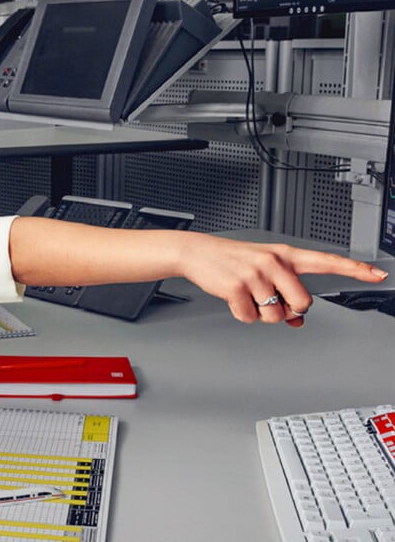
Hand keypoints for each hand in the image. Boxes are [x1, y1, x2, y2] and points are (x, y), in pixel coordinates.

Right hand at [181, 235, 387, 325]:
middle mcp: (274, 263)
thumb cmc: (234, 261)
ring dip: (262, 314)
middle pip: (303, 303)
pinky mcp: (236, 287)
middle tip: (272, 301)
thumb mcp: (264, 271)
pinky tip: (234, 298)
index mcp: (285, 255)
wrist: (198, 252)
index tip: (378, 275)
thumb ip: (285, 292)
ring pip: (276, 316)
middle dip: (289, 311)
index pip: (327, 261)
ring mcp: (255, 274)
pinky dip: (241, 314)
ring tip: (248, 296)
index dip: (354, 270)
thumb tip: (298, 322)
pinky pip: (250, 318)